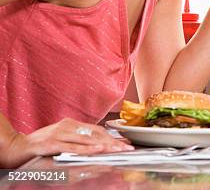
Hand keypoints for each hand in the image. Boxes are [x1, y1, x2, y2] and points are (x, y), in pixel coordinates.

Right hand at [1, 118, 132, 167]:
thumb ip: (77, 140)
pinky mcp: (51, 143)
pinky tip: (97, 150)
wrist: (16, 147)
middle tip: (127, 148)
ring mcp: (59, 134)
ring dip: (104, 145)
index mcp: (71, 124)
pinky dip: (86, 149)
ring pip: (87, 139)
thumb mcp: (62, 139)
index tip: (125, 143)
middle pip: (95, 134)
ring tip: (118, 149)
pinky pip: (72, 147)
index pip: (97, 130)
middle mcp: (67, 126)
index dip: (112, 136)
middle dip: (113, 142)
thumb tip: (98, 144)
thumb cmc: (40, 144)